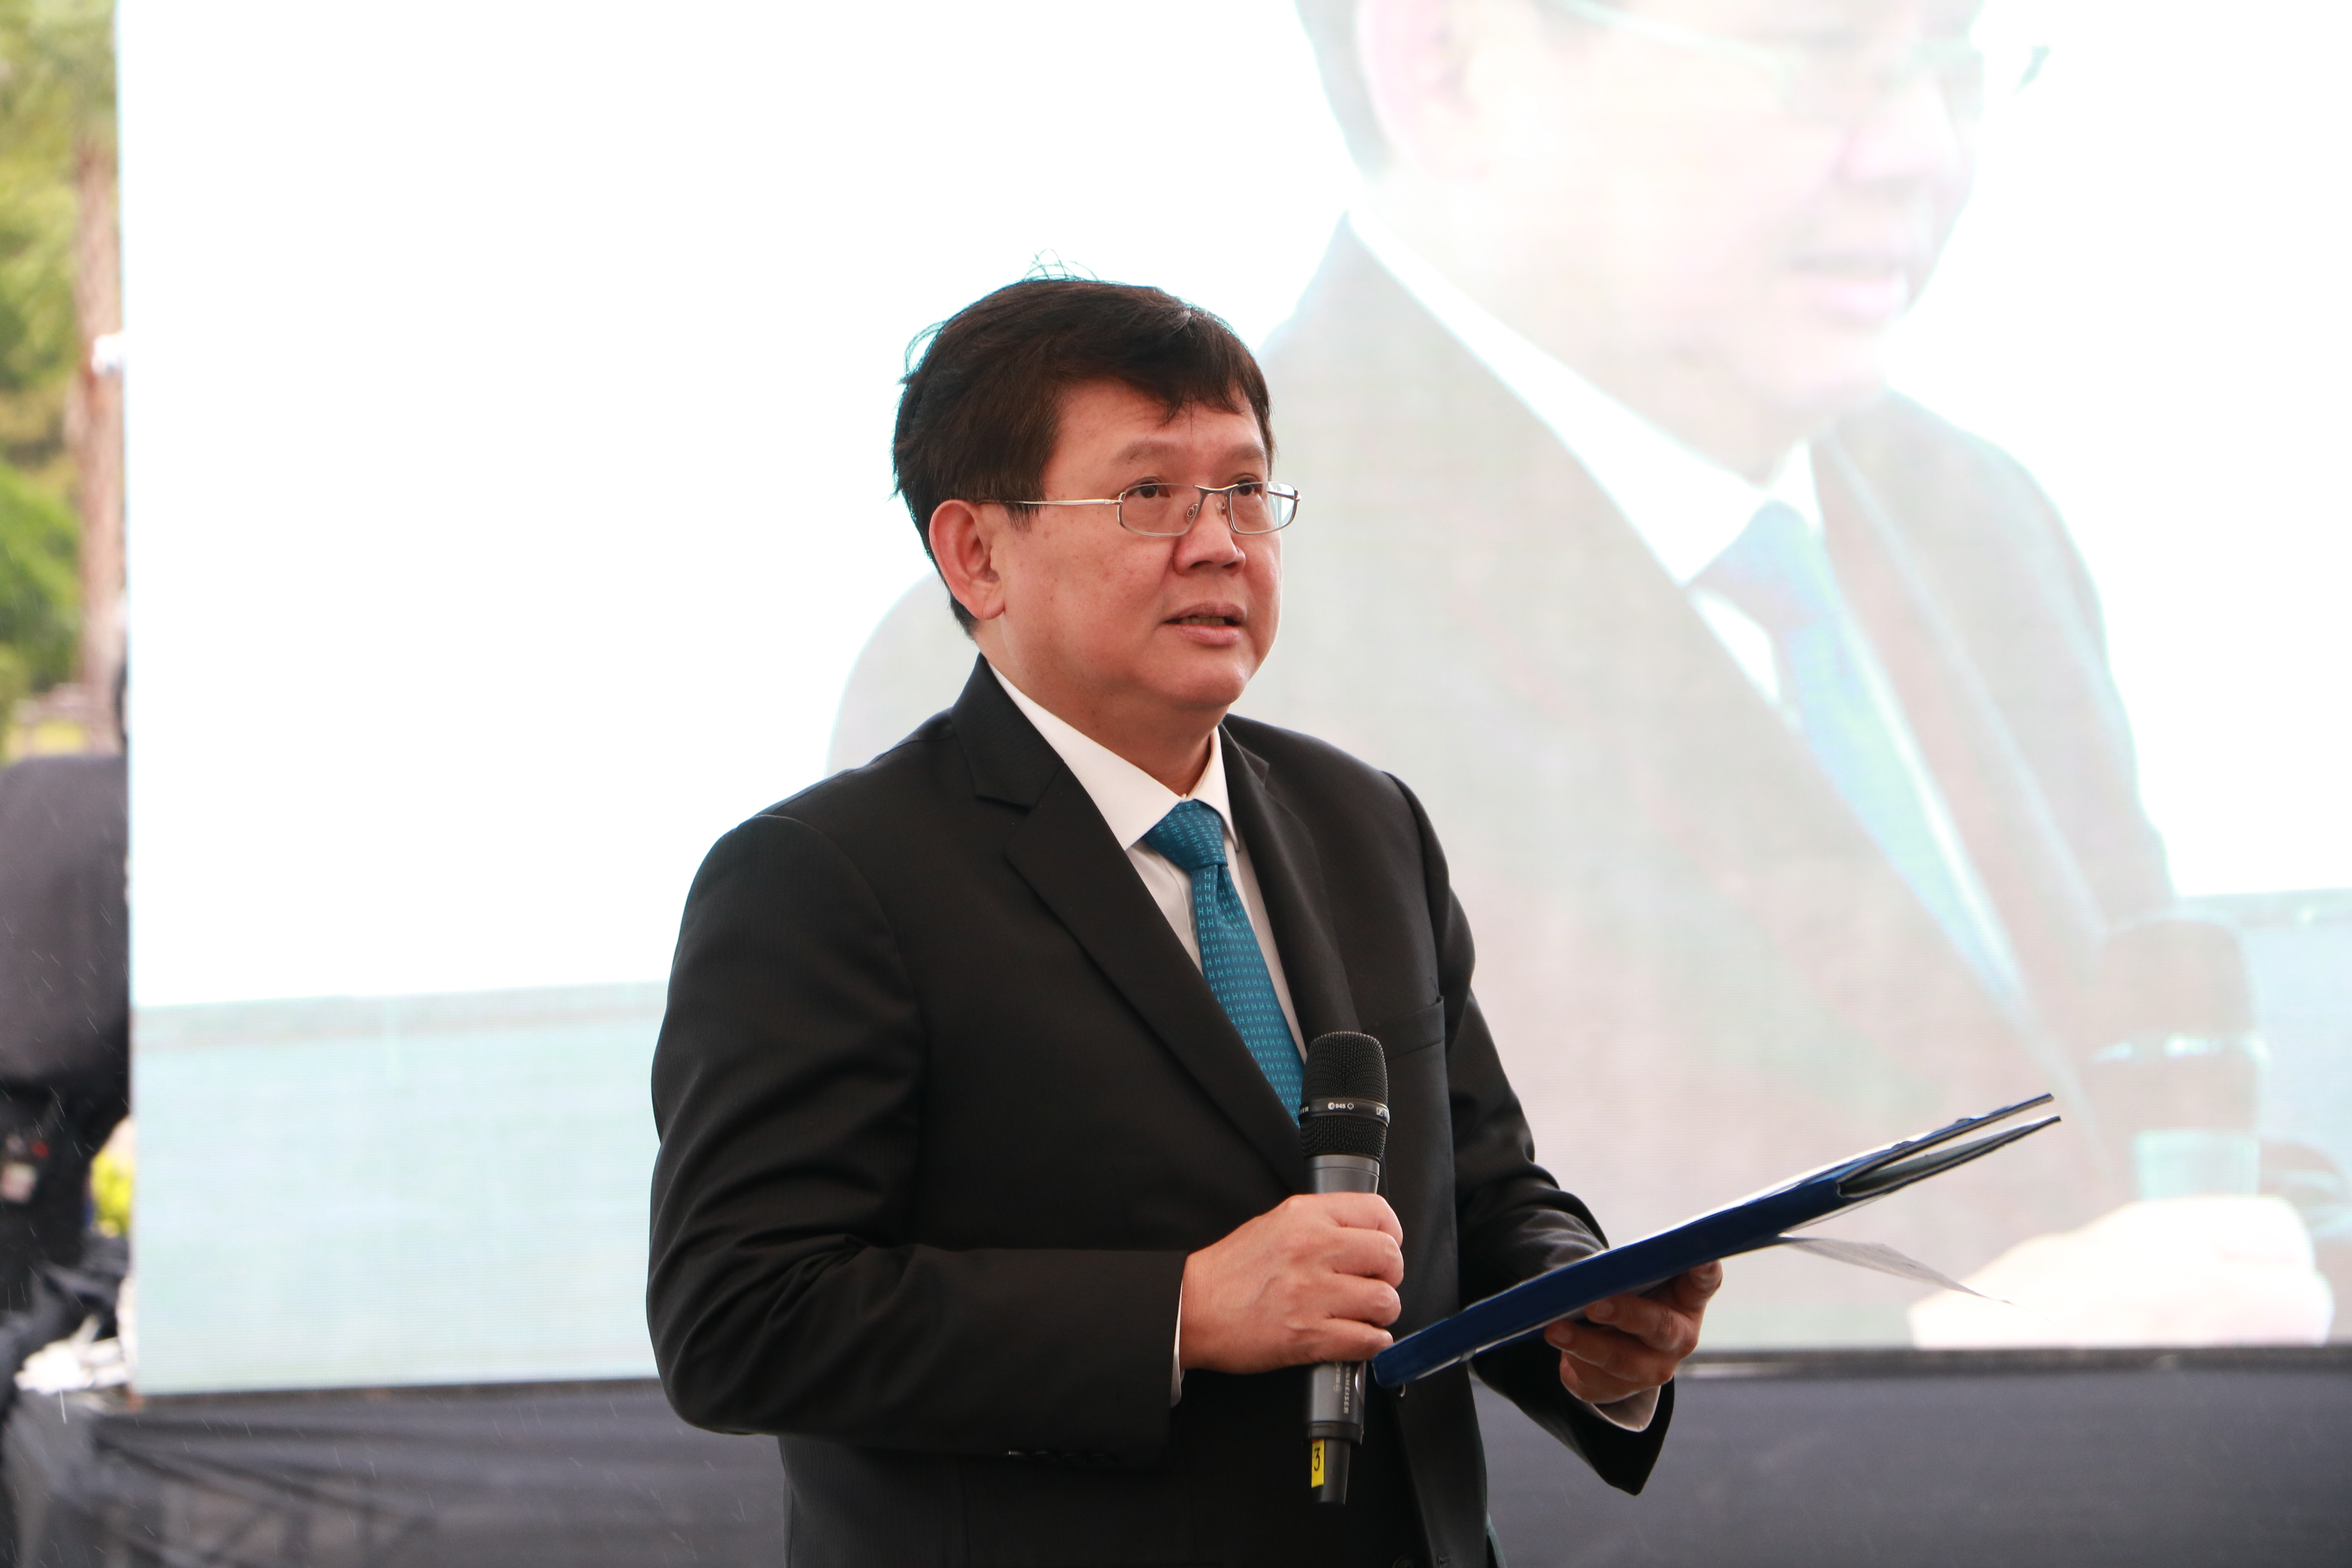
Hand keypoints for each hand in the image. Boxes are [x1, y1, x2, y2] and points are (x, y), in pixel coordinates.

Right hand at [1178, 1192, 1404, 1374]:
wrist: (1192, 1307)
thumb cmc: (1230, 1270)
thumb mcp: (1276, 1224)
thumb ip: (1321, 1224)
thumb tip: (1363, 1234)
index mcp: (1305, 1217)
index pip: (1378, 1214)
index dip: (1391, 1235)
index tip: (1383, 1250)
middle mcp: (1313, 1249)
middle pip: (1389, 1257)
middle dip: (1389, 1276)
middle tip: (1374, 1284)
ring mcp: (1312, 1294)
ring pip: (1384, 1301)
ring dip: (1380, 1313)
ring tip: (1362, 1314)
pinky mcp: (1309, 1335)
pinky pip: (1368, 1340)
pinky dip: (1371, 1343)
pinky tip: (1356, 1338)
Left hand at [1544, 1261, 1721, 1404]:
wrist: (1612, 1341)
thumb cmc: (1628, 1295)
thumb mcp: (1636, 1277)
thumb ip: (1630, 1267)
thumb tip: (1596, 1265)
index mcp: (1687, 1299)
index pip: (1704, 1281)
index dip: (1704, 1269)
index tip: (1700, 1258)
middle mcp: (1679, 1337)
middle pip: (1659, 1327)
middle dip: (1625, 1315)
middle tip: (1594, 1306)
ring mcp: (1654, 1369)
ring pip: (1621, 1361)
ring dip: (1586, 1344)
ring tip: (1555, 1331)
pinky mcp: (1621, 1390)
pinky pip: (1595, 1381)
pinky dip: (1574, 1362)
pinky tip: (1561, 1347)